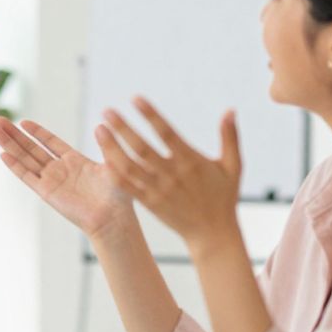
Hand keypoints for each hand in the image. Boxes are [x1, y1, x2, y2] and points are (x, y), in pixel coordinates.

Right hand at [0, 116, 135, 239]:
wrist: (113, 219)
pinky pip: (27, 177)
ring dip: (9, 144)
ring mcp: (51, 181)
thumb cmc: (118, 196)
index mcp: (75, 161)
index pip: (50, 142)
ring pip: (25, 158)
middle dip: (14, 134)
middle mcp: (59, 170)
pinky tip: (2, 154)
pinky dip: (15, 166)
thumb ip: (106, 145)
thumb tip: (101, 125)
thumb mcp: (114, 164)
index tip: (23, 121)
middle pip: (31, 148)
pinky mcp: (46, 193)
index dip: (37, 132)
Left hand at [95, 98, 241, 250]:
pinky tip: (102, 157)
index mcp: (191, 161)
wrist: (212, 233)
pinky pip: (127, 187)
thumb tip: (230, 110)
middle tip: (107, 111)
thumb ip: (229, 137)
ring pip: (130, 167)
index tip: (135, 98)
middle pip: (142, 148)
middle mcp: (172, 174)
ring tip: (99, 129)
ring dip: (112, 148)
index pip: (167, 133)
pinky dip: (113, 173)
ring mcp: (158, 189)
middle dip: (123, 128)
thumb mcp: (232, 166)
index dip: (151, 115)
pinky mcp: (149, 202)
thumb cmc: (223, 197)